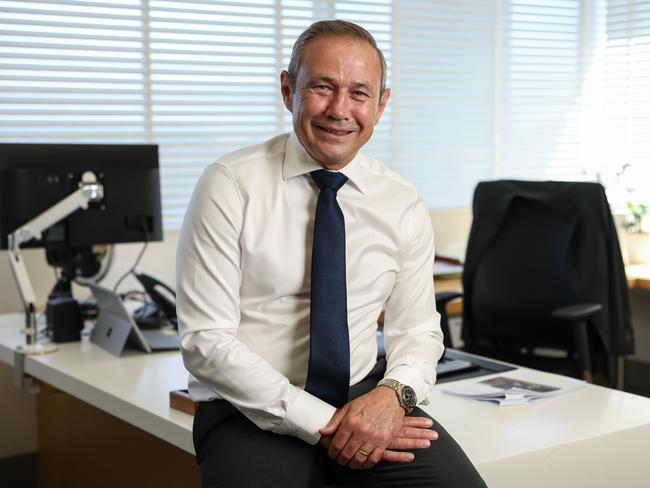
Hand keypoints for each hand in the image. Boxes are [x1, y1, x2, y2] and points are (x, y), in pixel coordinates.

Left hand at [318, 387, 436, 468]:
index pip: (337, 443)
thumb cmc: (371, 402)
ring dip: (352, 464)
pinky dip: (366, 465)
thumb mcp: (349, 407)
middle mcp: (362, 431)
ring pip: (359, 459)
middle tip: (339, 459)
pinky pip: (373, 459)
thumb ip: (335, 420)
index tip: (332, 453)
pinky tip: (362, 463)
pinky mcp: (384, 442)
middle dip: (341, 459)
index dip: (332, 452)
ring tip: (349, 463)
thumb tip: (323, 431)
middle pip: (347, 453)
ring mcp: (374, 438)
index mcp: (351, 421)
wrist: (391, 398)